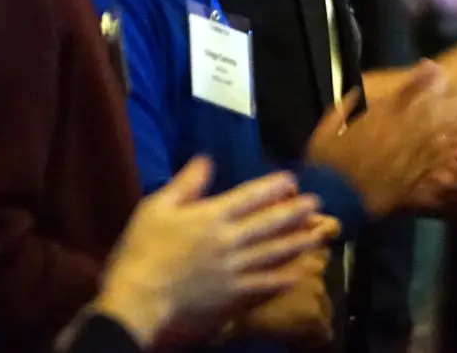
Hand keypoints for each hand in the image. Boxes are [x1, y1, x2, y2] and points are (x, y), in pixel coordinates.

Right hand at [94, 158, 329, 348]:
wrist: (139, 296)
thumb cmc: (143, 249)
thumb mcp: (156, 206)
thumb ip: (185, 184)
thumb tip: (205, 160)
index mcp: (211, 216)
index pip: (248, 197)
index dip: (272, 187)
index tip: (291, 180)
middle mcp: (228, 240)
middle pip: (268, 224)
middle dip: (294, 212)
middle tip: (316, 204)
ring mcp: (233, 269)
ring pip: (273, 253)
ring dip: (297, 242)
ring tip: (317, 234)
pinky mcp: (232, 294)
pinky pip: (263, 285)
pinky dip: (281, 279)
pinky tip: (296, 274)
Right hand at [307, 60, 456, 217]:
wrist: (335, 198)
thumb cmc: (327, 162)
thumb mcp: (328, 128)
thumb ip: (345, 108)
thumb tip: (357, 91)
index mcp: (374, 121)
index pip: (402, 95)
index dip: (420, 81)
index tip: (433, 68)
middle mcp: (394, 136)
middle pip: (424, 112)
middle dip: (441, 97)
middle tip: (456, 85)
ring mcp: (406, 158)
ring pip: (433, 135)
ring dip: (450, 121)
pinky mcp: (411, 178)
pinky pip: (433, 162)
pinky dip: (446, 151)